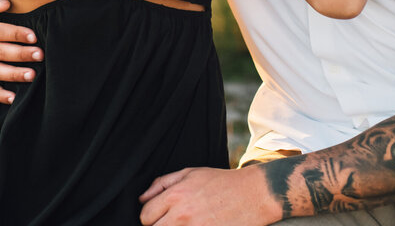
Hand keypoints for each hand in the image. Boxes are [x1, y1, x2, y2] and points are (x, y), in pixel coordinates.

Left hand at [138, 166, 278, 225]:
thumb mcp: (190, 173)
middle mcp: (182, 215)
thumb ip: (162, 184)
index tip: (158, 216)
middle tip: (172, 221)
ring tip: (183, 223)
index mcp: (176, 195)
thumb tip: (142, 198)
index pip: (145, 216)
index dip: (149, 217)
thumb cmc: (221, 182)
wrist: (253, 195)